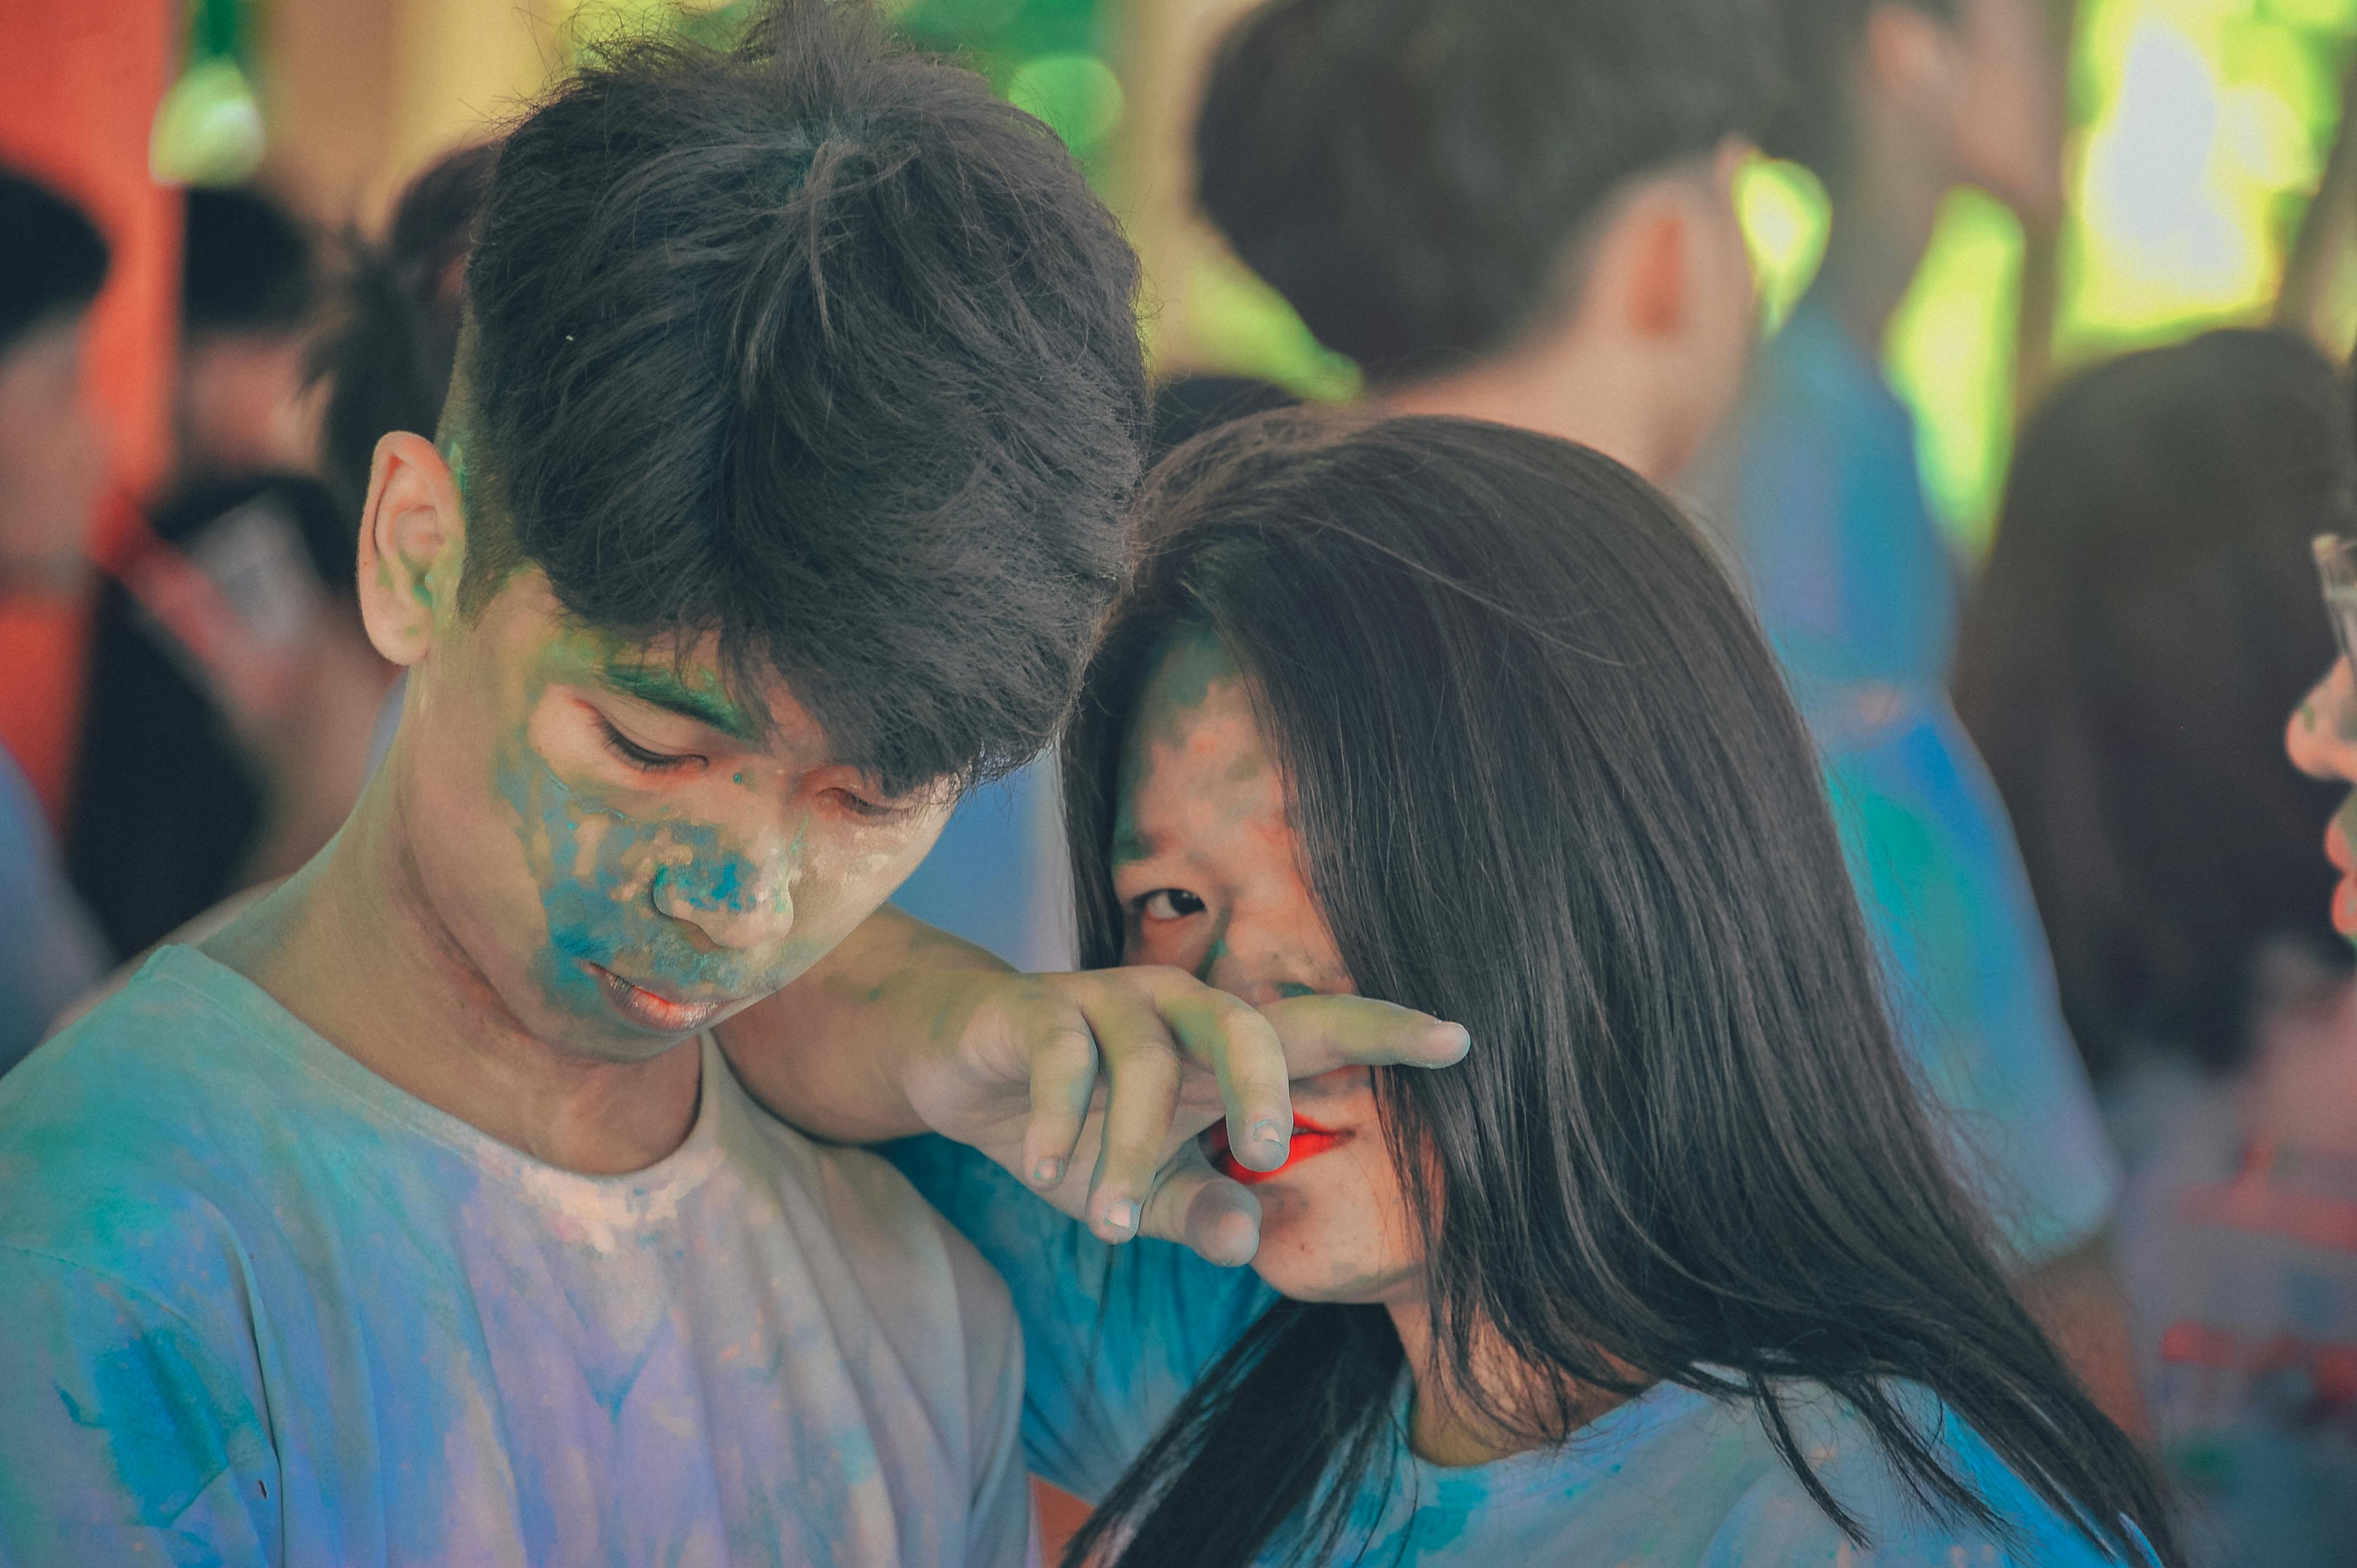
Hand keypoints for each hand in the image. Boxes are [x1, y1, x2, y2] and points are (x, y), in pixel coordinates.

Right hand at [890, 965, 1467, 1265]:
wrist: (954, 1062)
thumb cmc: (1070, 1123)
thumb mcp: (1136, 1189)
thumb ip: (1195, 1213)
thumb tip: (1249, 1245)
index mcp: (1218, 1050)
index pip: (1318, 1032)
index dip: (1386, 1032)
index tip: (1461, 1040)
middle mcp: (1174, 1009)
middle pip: (1245, 1021)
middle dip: (1265, 1086)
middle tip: (1271, 1154)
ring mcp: (1104, 1000)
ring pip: (1146, 1055)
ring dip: (1129, 1148)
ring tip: (1108, 1225)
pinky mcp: (1036, 1008)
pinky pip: (1063, 1055)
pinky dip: (1063, 1119)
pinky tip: (1054, 1170)